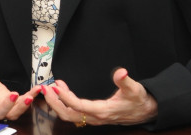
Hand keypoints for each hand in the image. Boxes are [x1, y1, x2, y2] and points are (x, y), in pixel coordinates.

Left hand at [41, 68, 157, 125]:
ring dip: (57, 103)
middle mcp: (96, 117)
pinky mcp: (92, 116)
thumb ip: (125, 81)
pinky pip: (74, 112)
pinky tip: (61, 90)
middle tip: (45, 88)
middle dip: (54, 103)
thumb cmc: (138, 100)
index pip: (80, 106)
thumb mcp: (135, 89)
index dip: (66, 98)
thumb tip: (121, 72)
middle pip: (69, 114)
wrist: (145, 111)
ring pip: (69, 115)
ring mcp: (93, 118)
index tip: (56, 88)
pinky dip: (64, 103)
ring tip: (50, 88)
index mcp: (104, 111)